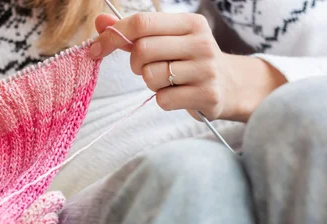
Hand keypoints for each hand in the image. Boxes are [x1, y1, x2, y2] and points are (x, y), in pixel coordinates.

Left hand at [90, 13, 285, 121]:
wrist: (230, 86)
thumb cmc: (189, 60)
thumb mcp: (167, 40)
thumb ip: (133, 33)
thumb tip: (99, 21)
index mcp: (189, 23)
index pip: (141, 23)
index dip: (112, 36)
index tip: (95, 50)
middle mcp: (200, 42)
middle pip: (142, 50)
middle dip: (134, 64)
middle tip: (146, 68)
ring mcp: (205, 69)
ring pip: (150, 76)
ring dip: (150, 83)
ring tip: (167, 81)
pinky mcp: (207, 95)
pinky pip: (163, 99)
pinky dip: (162, 100)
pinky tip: (177, 95)